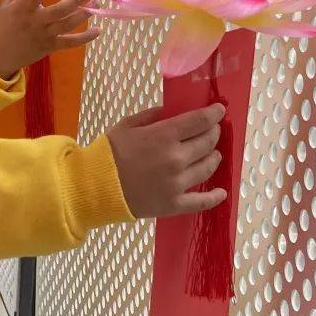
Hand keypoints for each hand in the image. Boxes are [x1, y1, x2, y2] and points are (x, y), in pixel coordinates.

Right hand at [0, 0, 99, 80]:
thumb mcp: (2, 6)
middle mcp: (36, 22)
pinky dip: (85, 38)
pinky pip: (71, 43)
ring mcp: (45, 36)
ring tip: (97, 4)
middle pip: (61, 10)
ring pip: (68, 25)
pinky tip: (98, 30)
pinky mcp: (50, 47)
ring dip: (84, 14)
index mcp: (23, 9)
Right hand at [107, 102, 226, 218]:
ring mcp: (177, 184)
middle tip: (212, 131)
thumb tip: (173, 111)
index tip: (219, 111)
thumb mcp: (127, 125)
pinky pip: (201, 201)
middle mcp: (176, 159)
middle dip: (213, 133)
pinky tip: (222, 192)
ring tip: (212, 154)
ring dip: (214, 157)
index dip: (214, 114)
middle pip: (208, 143)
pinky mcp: (174, 204)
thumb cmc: (108, 154)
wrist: (93, 187)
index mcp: (164, 136)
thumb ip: (153, 115)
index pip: (200, 121)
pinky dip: (214, 197)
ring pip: (208, 168)